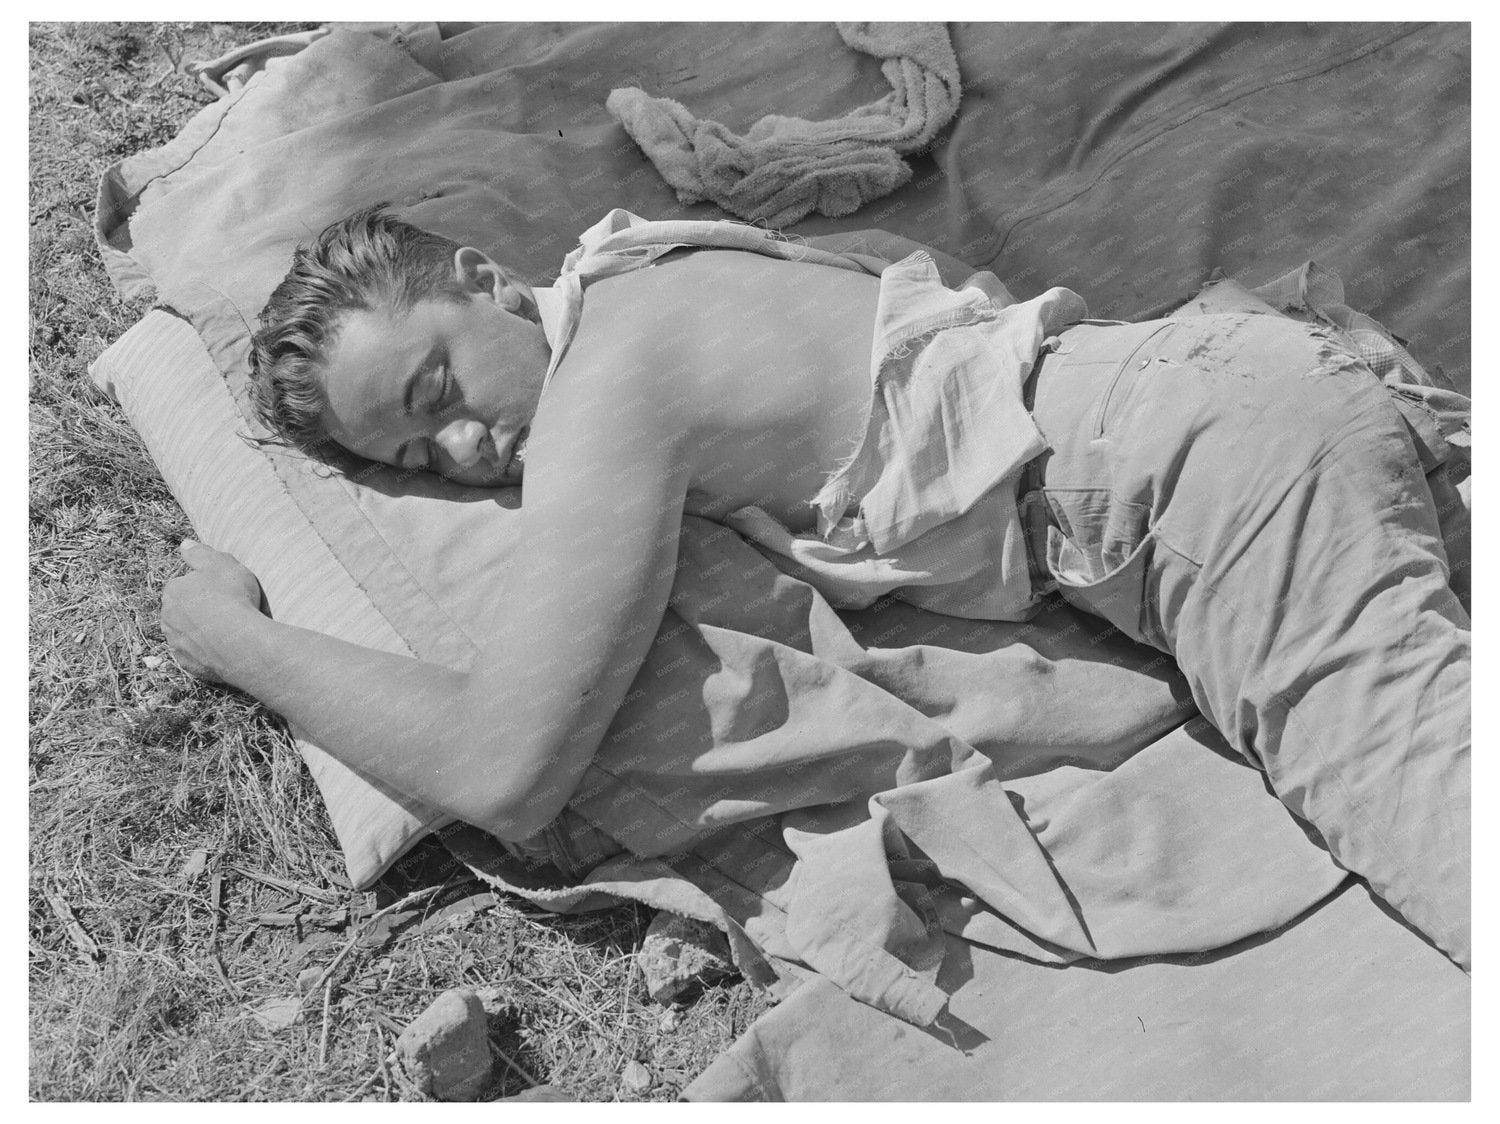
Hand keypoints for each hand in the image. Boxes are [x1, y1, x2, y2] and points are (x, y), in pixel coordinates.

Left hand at [160, 539, 265, 682]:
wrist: (241, 643)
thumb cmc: (233, 599)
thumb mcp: (222, 564)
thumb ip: (200, 553)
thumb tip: (185, 545)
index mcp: (173, 591)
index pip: (184, 584)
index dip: (205, 586)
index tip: (225, 590)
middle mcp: (167, 617)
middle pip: (183, 610)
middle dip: (199, 609)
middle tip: (228, 609)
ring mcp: (176, 643)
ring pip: (187, 633)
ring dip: (201, 631)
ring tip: (228, 631)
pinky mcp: (188, 664)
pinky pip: (196, 655)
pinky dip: (206, 652)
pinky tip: (225, 648)